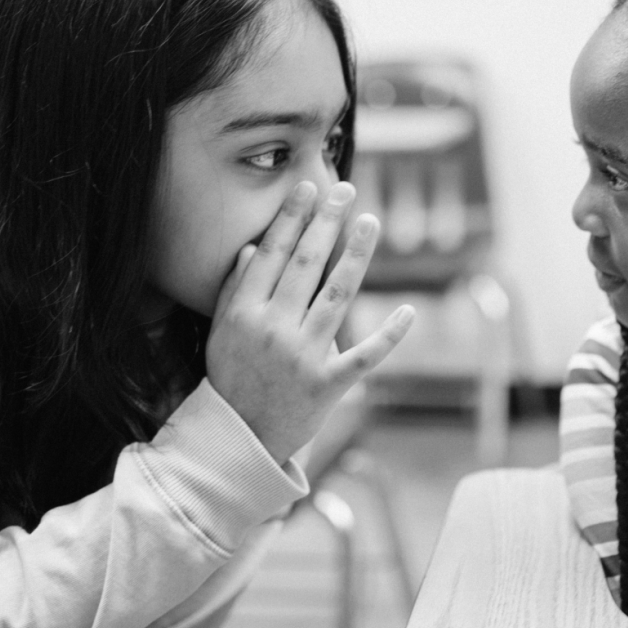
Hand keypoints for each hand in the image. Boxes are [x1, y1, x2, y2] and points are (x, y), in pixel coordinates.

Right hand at [206, 180, 413, 463]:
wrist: (240, 439)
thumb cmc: (232, 378)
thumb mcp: (220, 332)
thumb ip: (234, 290)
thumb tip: (253, 247)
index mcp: (243, 313)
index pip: (272, 255)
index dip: (291, 219)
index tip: (307, 188)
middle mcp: (273, 330)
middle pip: (306, 265)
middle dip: (326, 223)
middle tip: (344, 190)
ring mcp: (303, 357)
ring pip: (336, 296)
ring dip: (356, 256)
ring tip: (370, 222)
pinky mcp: (328, 385)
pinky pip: (365, 355)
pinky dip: (389, 335)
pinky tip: (407, 310)